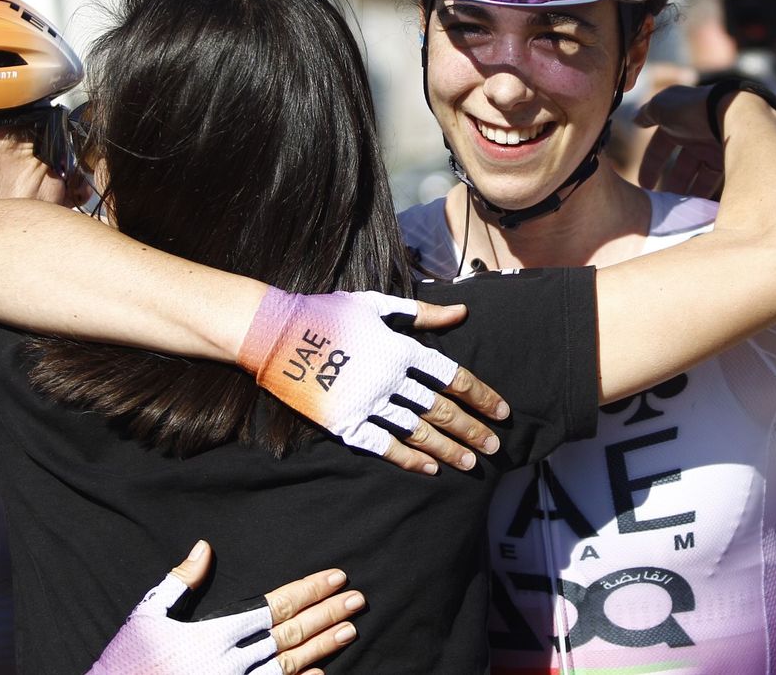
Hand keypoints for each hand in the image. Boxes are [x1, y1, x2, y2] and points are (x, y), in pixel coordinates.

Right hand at [88, 541, 363, 674]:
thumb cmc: (126, 661)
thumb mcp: (147, 616)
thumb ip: (180, 581)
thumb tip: (206, 546)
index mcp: (213, 634)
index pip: (274, 606)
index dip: (309, 590)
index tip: (336, 577)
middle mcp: (230, 664)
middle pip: (290, 634)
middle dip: (327, 615)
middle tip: (358, 599)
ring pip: (289, 666)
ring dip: (322, 648)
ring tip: (350, 630)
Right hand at [240, 288, 509, 474]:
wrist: (275, 334)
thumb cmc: (327, 313)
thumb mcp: (376, 304)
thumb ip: (422, 313)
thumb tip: (462, 312)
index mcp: (400, 348)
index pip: (452, 376)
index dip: (480, 395)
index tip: (501, 412)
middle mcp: (389, 378)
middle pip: (441, 409)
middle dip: (472, 429)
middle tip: (494, 446)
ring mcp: (367, 403)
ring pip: (417, 431)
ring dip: (447, 449)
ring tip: (471, 463)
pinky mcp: (344, 422)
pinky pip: (383, 445)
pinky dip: (408, 459)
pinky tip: (429, 470)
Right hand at [634, 85, 726, 196]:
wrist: (728, 111)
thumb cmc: (690, 109)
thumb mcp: (660, 106)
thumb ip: (647, 114)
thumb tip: (636, 120)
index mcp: (679, 121)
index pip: (661, 145)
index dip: (651, 164)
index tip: (644, 184)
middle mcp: (697, 134)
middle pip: (682, 164)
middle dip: (672, 182)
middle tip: (663, 203)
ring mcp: (714, 147)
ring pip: (697, 174)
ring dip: (687, 191)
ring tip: (677, 210)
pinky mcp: (729, 159)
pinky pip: (712, 180)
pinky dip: (703, 192)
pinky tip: (694, 204)